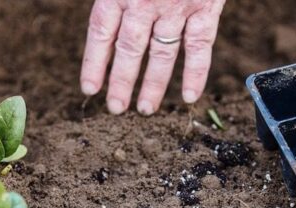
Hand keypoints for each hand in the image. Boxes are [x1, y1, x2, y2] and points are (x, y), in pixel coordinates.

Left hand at [80, 0, 225, 114]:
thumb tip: (102, 19)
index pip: (101, 32)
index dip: (94, 62)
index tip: (90, 89)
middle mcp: (145, 1)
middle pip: (129, 49)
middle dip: (121, 82)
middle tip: (115, 109)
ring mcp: (177, 6)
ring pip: (161, 53)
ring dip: (153, 84)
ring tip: (145, 109)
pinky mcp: (205, 6)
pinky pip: (200, 45)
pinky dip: (196, 72)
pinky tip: (189, 96)